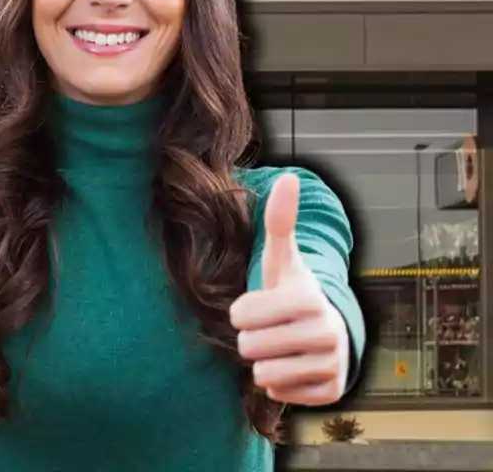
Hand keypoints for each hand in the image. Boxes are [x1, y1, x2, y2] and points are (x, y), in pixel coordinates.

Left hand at [230, 173, 349, 405]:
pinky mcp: (332, 392)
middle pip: (249, 347)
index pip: (242, 315)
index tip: (257, 306)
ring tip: (281, 348)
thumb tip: (288, 176)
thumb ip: (279, 221)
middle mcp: (327, 333)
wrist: (328, 331)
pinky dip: (280, 385)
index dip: (241, 312)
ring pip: (264, 375)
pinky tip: (293, 367)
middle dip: (251, 339)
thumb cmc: (293, 292)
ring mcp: (332, 365)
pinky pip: (280, 396)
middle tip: (270, 330)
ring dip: (264, 364)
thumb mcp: (282, 258)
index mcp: (309, 298)